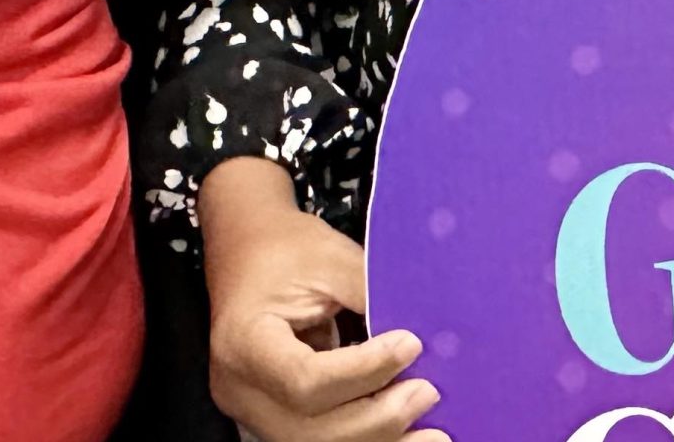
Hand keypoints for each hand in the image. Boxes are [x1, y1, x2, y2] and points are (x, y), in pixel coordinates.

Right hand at [198, 158, 443, 441]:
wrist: (248, 252)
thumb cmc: (282, 250)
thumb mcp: (329, 258)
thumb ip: (372, 294)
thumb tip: (425, 329)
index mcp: (245, 341)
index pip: (305, 379)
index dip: (364, 371)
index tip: (410, 345)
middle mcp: (242, 389)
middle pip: (313, 428)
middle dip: (378, 418)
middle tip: (427, 392)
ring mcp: (255, 411)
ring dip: (379, 438)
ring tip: (431, 428)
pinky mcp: (277, 418)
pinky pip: (324, 439)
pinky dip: (367, 437)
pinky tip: (405, 431)